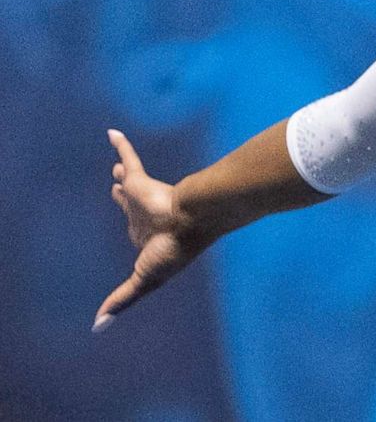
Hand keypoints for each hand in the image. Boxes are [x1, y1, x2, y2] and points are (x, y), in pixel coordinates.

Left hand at [96, 129, 211, 332]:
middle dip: (124, 197)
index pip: (135, 230)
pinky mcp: (143, 180)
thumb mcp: (144, 280)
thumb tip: (98, 326)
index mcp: (150, 237)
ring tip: (117, 167)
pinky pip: (128, 157)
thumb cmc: (174, 250)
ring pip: (129, 182)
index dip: (130, 225)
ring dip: (123, 173)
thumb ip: (122, 298)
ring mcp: (145, 197)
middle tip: (117, 185)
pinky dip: (120, 145)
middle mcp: (147, 216)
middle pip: (130, 204)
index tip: (130, 225)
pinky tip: (111, 133)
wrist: (193, 219)